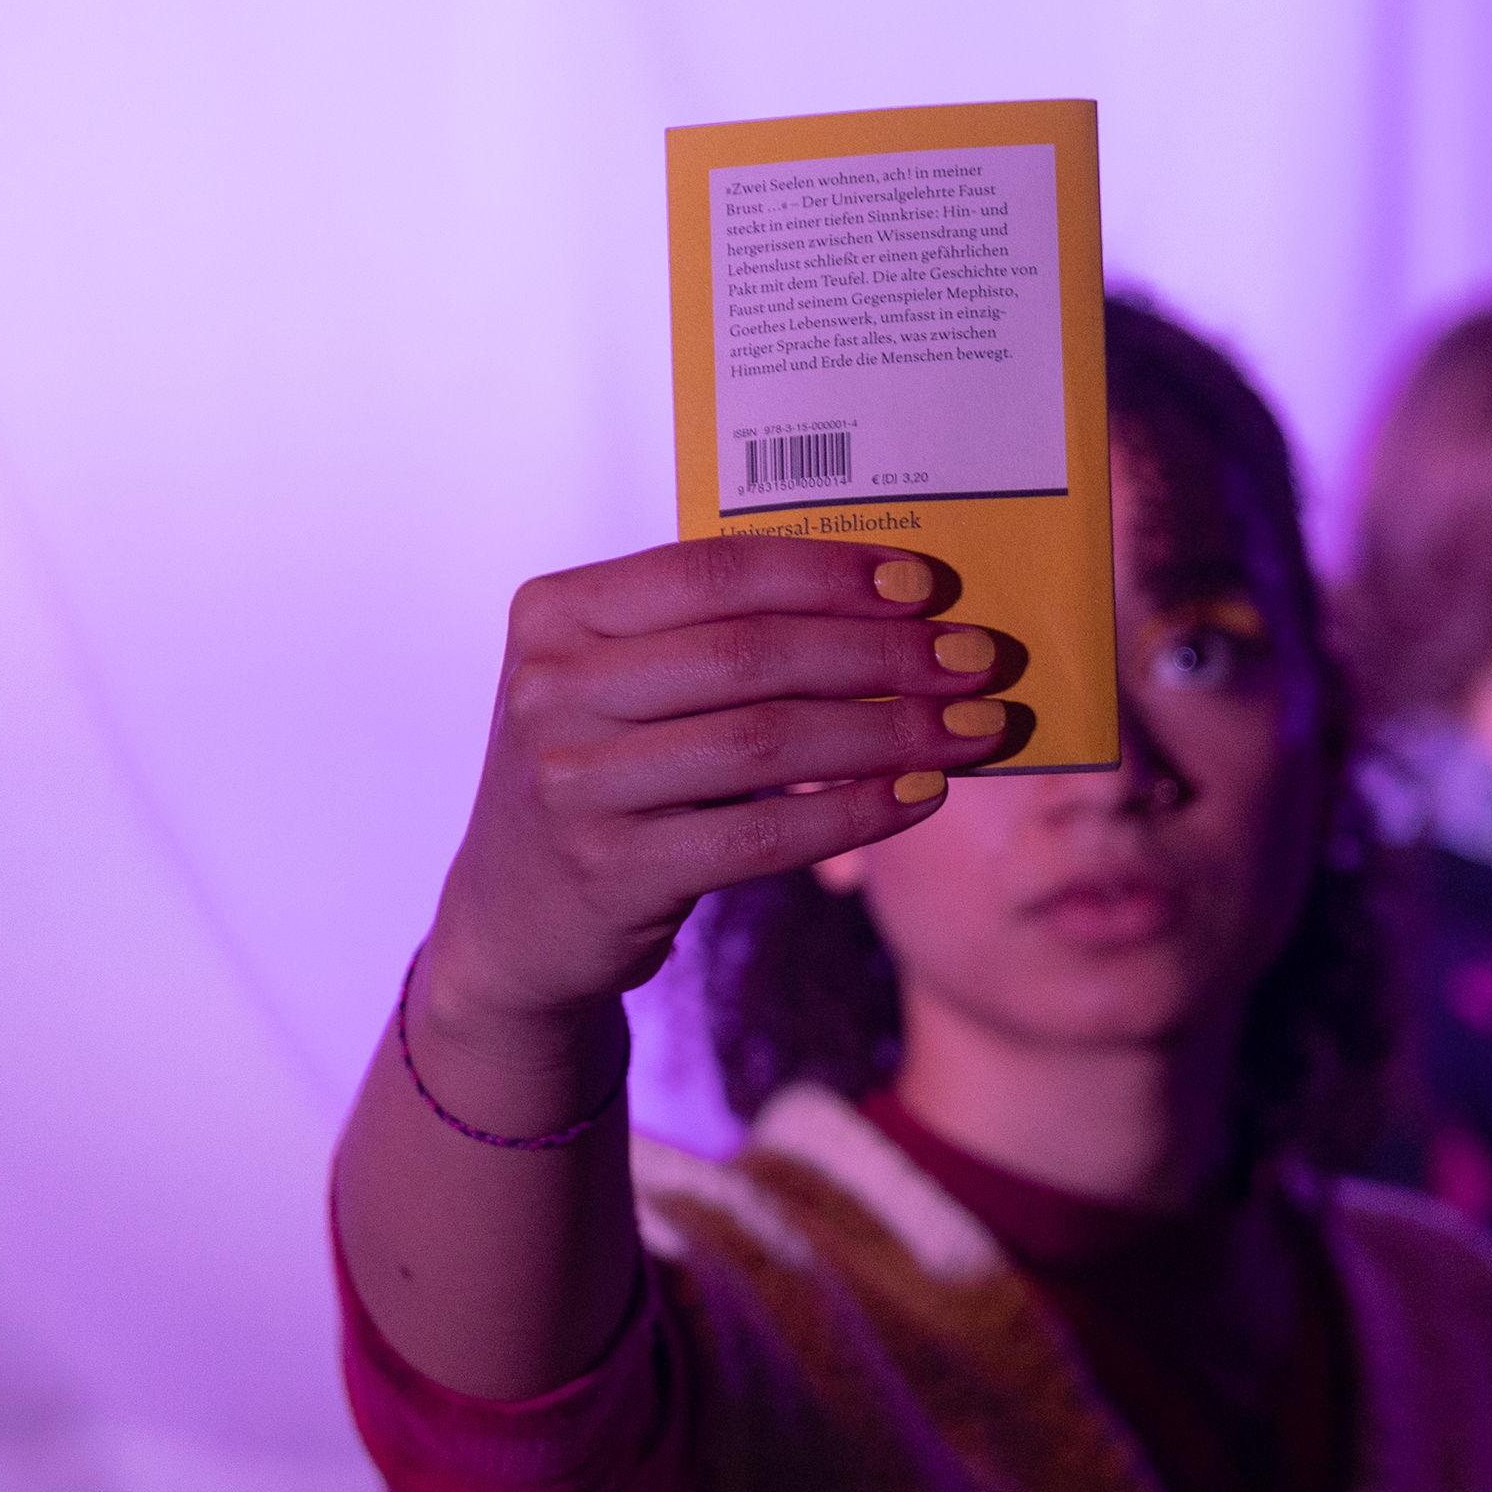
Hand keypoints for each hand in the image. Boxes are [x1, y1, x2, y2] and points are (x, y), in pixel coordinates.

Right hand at [418, 536, 1012, 1061]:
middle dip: (880, 654)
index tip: (925, 585)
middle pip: (750, 655)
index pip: (712, 572)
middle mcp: (550, 690)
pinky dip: (856, 813)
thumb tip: (892, 610)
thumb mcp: (624, 688)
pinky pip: (763, 836)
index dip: (828, 575)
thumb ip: (711, 640)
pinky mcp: (612, 871)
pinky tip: (921, 796)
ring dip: (888, 734)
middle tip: (975, 660)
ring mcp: (572, 784)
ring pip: (765, 744)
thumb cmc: (608, 775)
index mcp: (555, 613)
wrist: (517, 920)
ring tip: (974, 729)